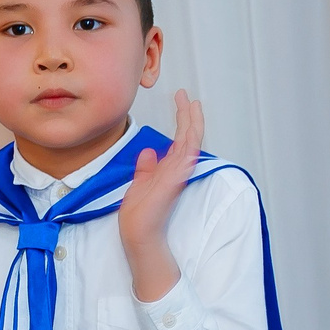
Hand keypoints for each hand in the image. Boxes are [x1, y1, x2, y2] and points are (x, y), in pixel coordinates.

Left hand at [117, 91, 201, 303]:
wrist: (138, 234)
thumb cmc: (139, 214)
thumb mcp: (140, 183)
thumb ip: (146, 168)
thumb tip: (148, 152)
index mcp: (170, 169)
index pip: (181, 139)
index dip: (183, 119)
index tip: (182, 99)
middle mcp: (177, 170)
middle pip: (189, 137)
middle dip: (189, 115)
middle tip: (187, 95)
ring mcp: (177, 177)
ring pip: (190, 144)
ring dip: (192, 124)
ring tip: (192, 104)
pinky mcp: (172, 185)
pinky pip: (185, 163)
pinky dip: (189, 148)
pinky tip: (190, 133)